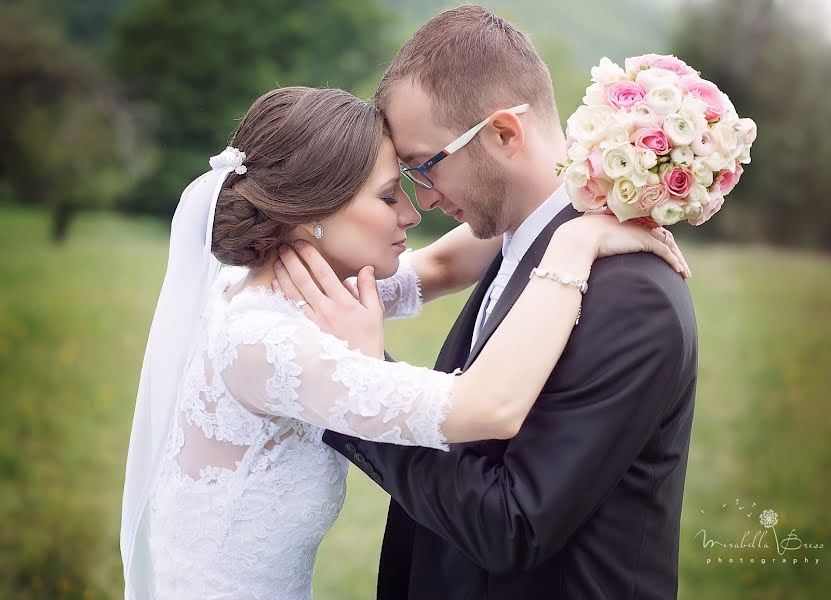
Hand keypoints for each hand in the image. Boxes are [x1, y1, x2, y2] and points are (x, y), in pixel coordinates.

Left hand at [271, 241, 384, 357]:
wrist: (358, 370)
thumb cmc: (369, 340)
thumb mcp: (375, 313)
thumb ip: (369, 288)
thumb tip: (366, 267)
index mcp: (344, 302)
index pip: (324, 273)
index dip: (311, 255)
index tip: (301, 242)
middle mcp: (326, 310)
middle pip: (304, 280)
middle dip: (292, 260)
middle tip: (283, 246)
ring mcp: (314, 321)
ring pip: (294, 293)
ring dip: (283, 274)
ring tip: (276, 260)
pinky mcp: (307, 330)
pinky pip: (291, 308)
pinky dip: (281, 294)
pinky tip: (275, 282)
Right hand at [555, 214, 690, 277]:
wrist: (578, 239)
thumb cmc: (578, 241)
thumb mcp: (591, 240)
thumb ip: (598, 243)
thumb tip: (594, 253)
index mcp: (624, 220)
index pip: (650, 229)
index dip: (659, 241)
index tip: (665, 254)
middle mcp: (636, 223)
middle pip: (663, 236)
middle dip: (674, 252)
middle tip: (680, 267)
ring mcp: (641, 231)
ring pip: (668, 244)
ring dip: (678, 259)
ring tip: (684, 273)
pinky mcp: (644, 241)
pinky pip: (665, 251)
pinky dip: (674, 261)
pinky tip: (679, 271)